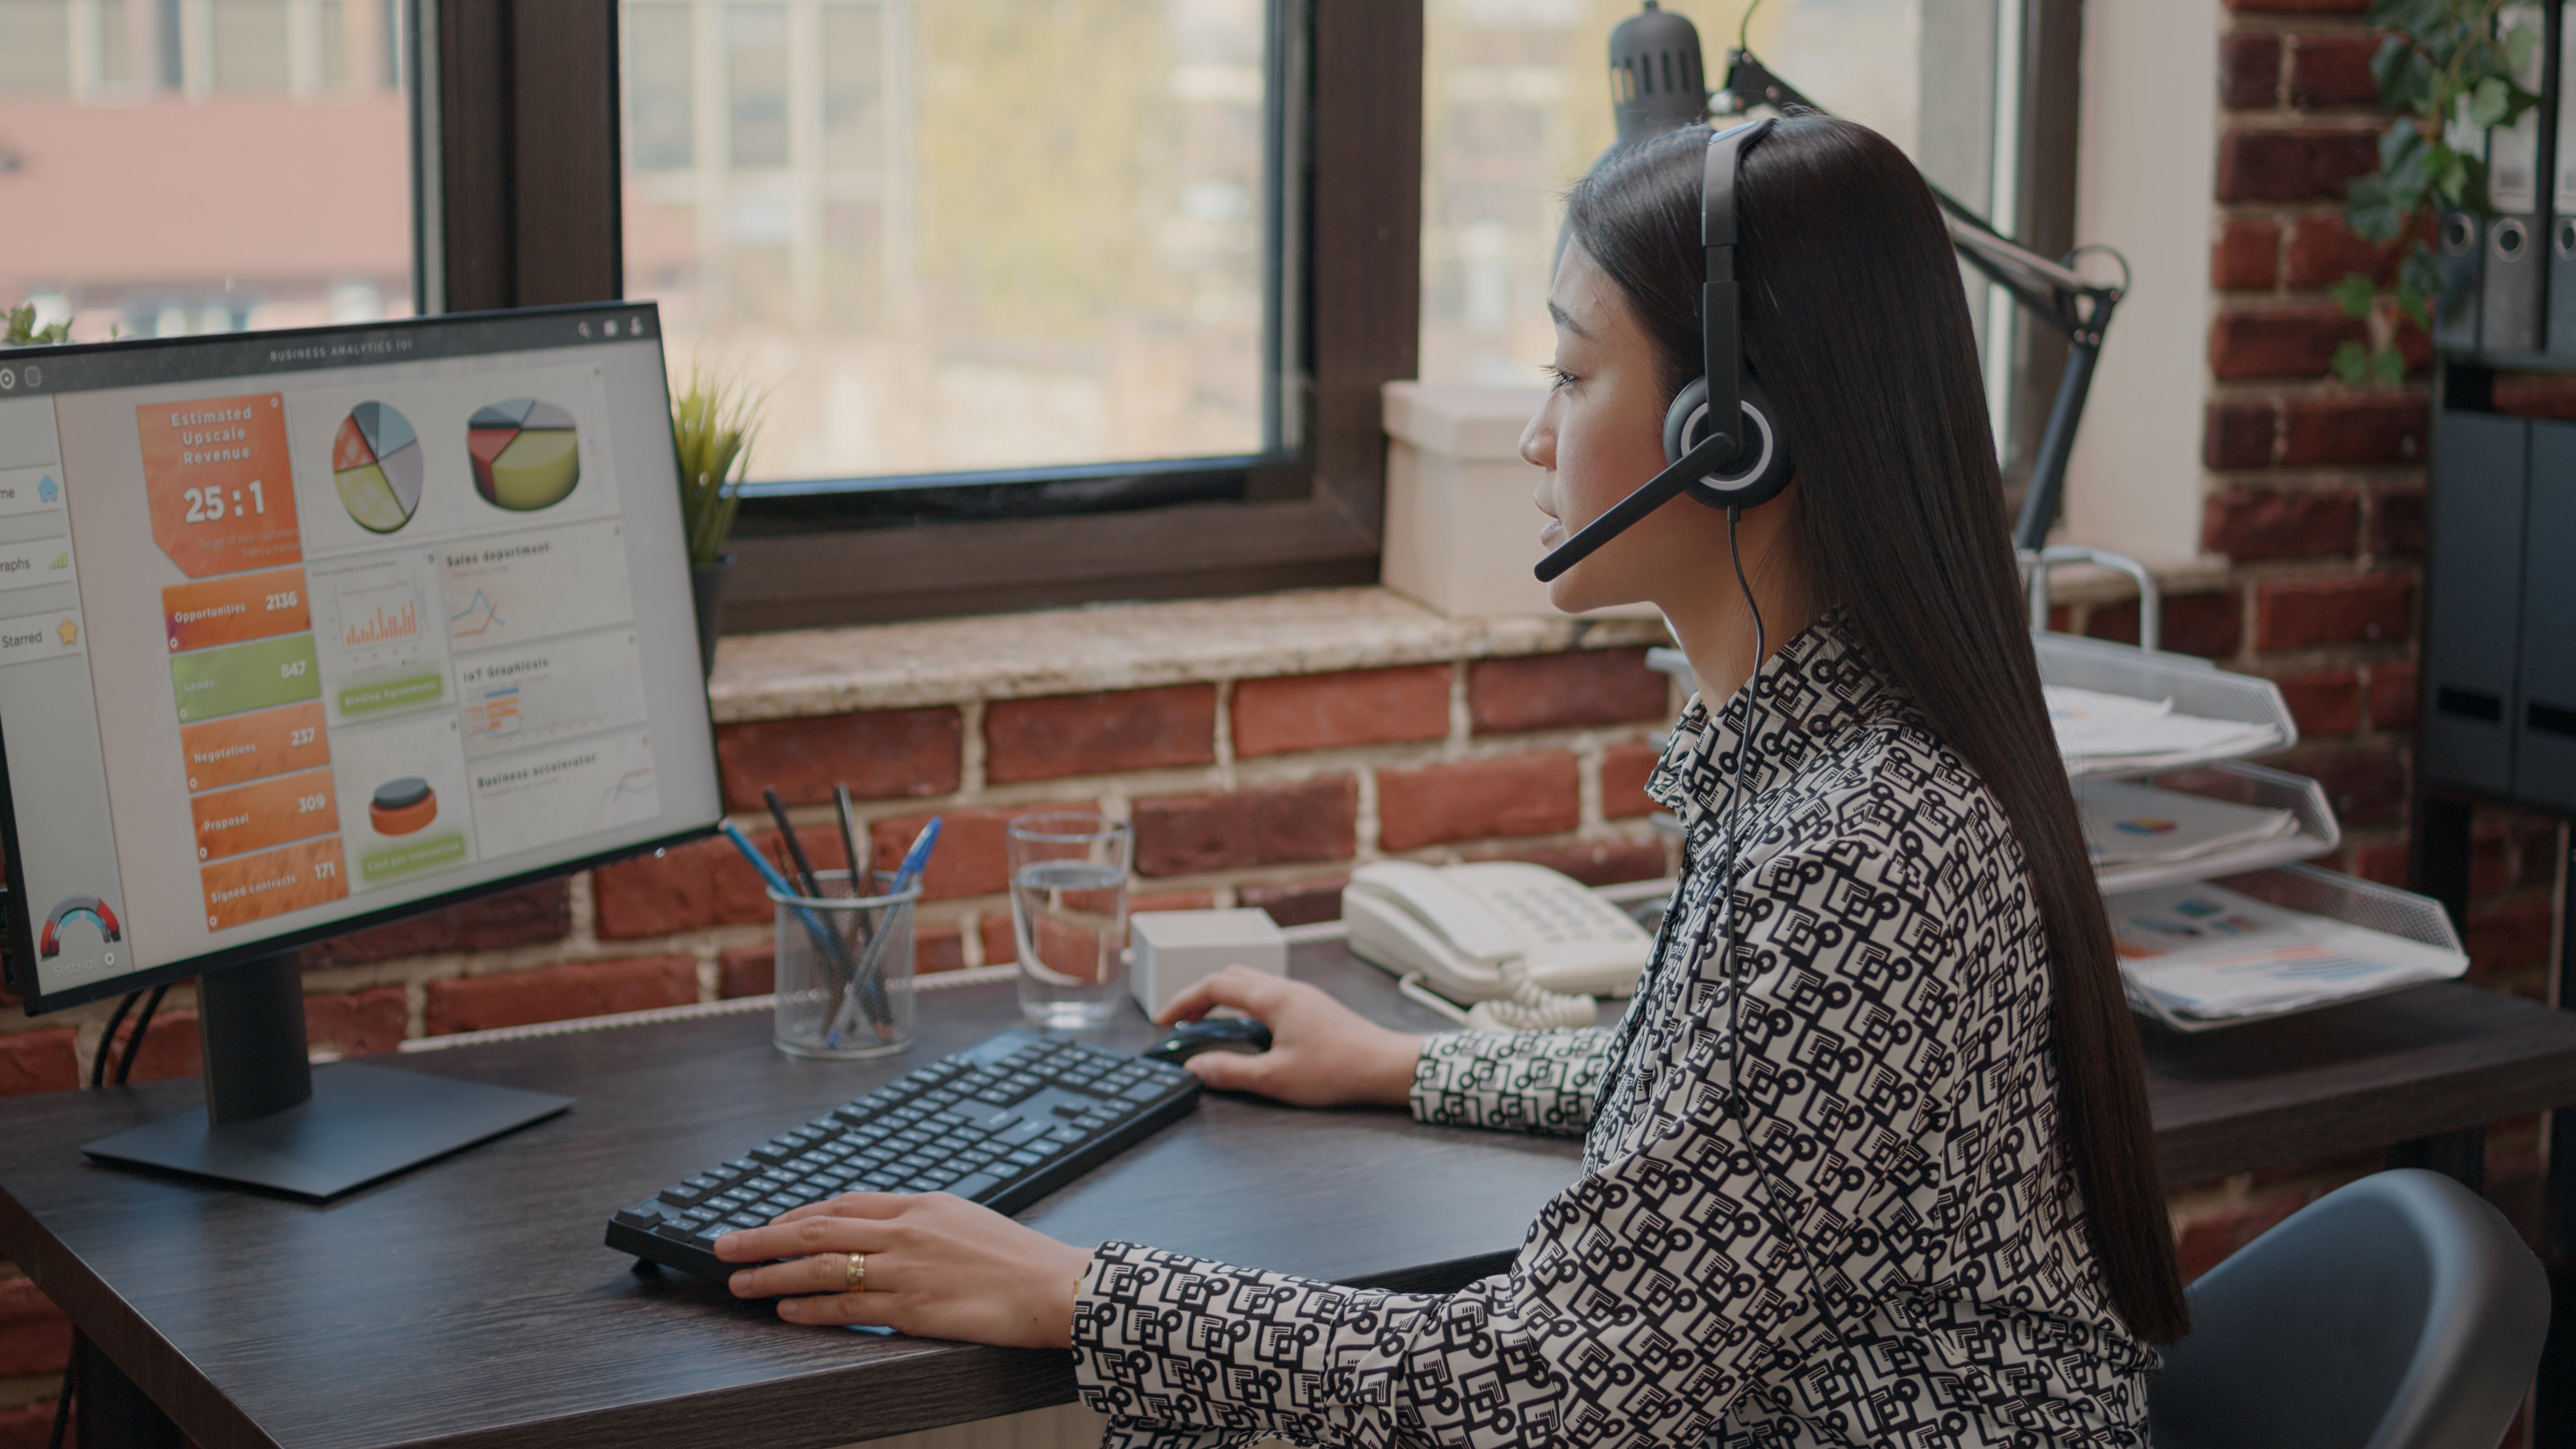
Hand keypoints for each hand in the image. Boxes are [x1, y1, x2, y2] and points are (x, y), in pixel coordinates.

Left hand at [716, 1192, 1092, 1347]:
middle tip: (725, 1246)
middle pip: (817, 1231)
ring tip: (739, 1282)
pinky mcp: (913, 1309)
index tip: (767, 1224)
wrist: (1055, 1286)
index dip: (796, 1214)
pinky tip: (786, 1310)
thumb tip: (879, 1230)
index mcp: (920, 1205)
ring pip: (821, 1270)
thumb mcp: (964, 1219)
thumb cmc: (1017, 1257)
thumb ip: (919, 1222)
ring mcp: (907, 1270)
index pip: (843, 1204)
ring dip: (772, 1275)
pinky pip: (848, 1308)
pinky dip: (811, 1309)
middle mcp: (907, 1232)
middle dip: (763, 1238)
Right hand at [1156, 966, 1424, 1107]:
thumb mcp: (1274, 1078)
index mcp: (1272, 998)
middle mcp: (1287, 988)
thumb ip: (1230, 1071)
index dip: (1182, 1001)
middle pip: (1231, 977)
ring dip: (1226, 1000)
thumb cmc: (1338, 1070)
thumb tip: (1196, 1068)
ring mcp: (1303, 995)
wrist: (1386, 1067)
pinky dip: (1248, 1007)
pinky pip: (1271, 996)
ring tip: (1212, 1028)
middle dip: (1201, 996)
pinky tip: (1251, 1034)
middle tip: (1185, 1022)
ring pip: (1253, 984)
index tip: (1165, 1021)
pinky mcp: (1314, 1007)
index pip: (1213, 986)